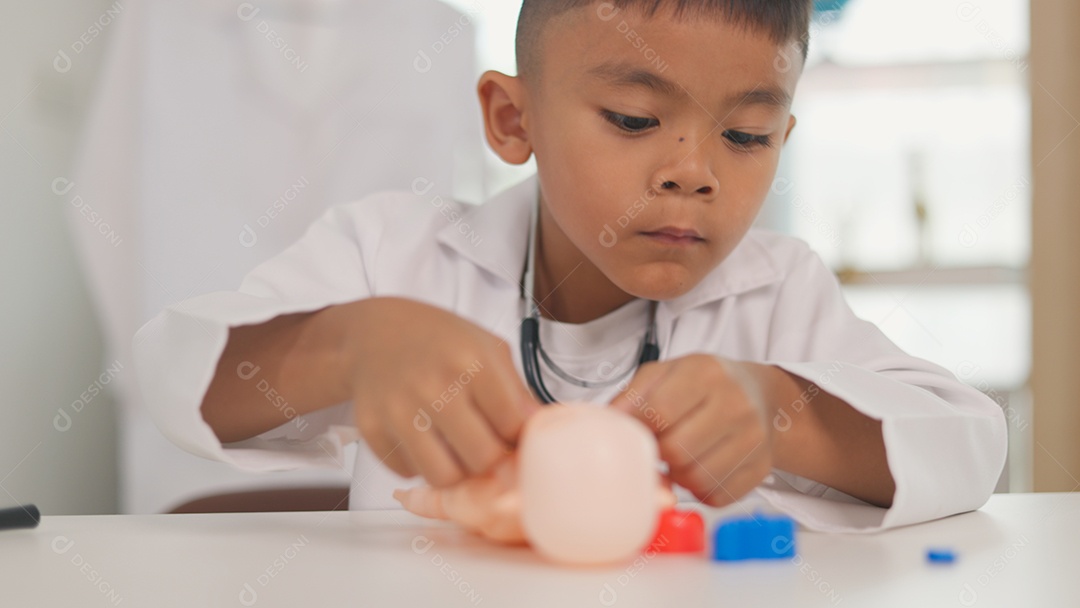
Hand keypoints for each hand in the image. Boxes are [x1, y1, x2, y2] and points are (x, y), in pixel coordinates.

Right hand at [344, 297, 539, 486]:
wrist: (374, 333)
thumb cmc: (438, 339)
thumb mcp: (487, 347)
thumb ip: (516, 390)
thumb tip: (541, 430)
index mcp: (471, 362)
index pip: (513, 425)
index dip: (518, 435)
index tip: (511, 433)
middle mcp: (435, 386)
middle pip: (482, 458)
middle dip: (490, 458)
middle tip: (485, 444)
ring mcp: (399, 410)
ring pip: (445, 476)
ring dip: (456, 470)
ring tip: (456, 449)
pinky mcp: (372, 429)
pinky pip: (408, 473)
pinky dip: (421, 465)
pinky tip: (425, 441)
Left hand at [609, 355, 777, 506]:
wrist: (760, 395)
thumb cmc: (704, 385)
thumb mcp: (667, 373)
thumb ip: (633, 396)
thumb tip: (609, 422)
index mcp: (706, 373)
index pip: (659, 411)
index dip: (641, 428)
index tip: (639, 431)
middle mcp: (736, 404)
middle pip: (676, 451)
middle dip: (659, 454)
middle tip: (660, 446)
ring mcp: (754, 438)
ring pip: (695, 479)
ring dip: (678, 475)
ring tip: (680, 457)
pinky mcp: (761, 468)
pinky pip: (716, 497)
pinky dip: (701, 490)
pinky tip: (701, 468)